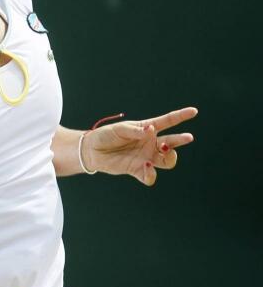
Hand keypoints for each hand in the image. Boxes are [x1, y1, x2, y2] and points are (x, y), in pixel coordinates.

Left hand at [82, 107, 197, 185]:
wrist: (91, 151)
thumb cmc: (106, 135)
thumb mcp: (119, 129)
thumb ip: (135, 130)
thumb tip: (150, 131)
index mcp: (147, 129)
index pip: (168, 122)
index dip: (181, 116)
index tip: (194, 111)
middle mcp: (150, 144)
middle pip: (172, 143)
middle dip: (181, 140)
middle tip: (187, 137)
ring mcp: (146, 157)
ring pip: (167, 161)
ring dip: (170, 157)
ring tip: (163, 150)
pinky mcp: (137, 170)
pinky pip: (150, 176)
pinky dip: (151, 173)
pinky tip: (146, 166)